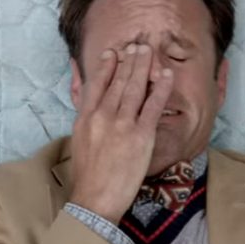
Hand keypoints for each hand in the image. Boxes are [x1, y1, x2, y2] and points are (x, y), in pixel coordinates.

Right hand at [68, 44, 173, 223]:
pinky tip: (166, 75)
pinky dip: (160, 88)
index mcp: (86, 117)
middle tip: (137, 44)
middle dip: (129, 61)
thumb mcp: (78, 140)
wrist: (95, 198)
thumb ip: (86, 118)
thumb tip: (90, 102)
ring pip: (134, 88)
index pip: (97, 84)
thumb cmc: (88, 173)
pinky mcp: (141, 136)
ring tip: (149, 51)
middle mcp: (103, 116)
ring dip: (143, 67)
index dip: (106, 65)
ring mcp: (123, 125)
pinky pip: (153, 106)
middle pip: (118, 81)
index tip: (113, 52)